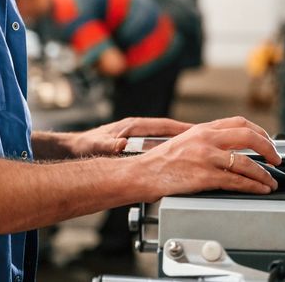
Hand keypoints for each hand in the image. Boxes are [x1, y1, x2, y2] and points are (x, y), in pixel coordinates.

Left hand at [70, 117, 193, 156]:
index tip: (200, 131)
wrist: (75, 148)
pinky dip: (170, 149)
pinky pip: (158, 145)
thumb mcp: (97, 145)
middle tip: (209, 139)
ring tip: (200, 149)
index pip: (163, 126)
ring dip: (181, 143)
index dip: (182, 128)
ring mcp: (137, 135)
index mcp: (132, 126)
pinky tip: (179, 158)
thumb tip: (120, 146)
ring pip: (165, 139)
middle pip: (169, 131)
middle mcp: (137, 128)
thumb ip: (108, 145)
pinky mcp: (135, 143)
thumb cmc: (85, 146)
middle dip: (189, 135)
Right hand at [131, 116, 281, 199]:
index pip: (240, 123)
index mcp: (202, 129)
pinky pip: (236, 181)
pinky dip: (252, 185)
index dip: (260, 132)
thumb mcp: (184, 141)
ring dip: (264, 173)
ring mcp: (205, 157)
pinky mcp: (204, 176)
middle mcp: (206, 139)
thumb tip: (229, 147)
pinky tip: (259, 189)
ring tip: (270, 181)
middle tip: (276, 159)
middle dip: (269, 148)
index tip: (268, 142)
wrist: (142, 173)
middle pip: (248, 136)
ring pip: (246, 162)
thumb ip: (206, 140)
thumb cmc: (160, 161)